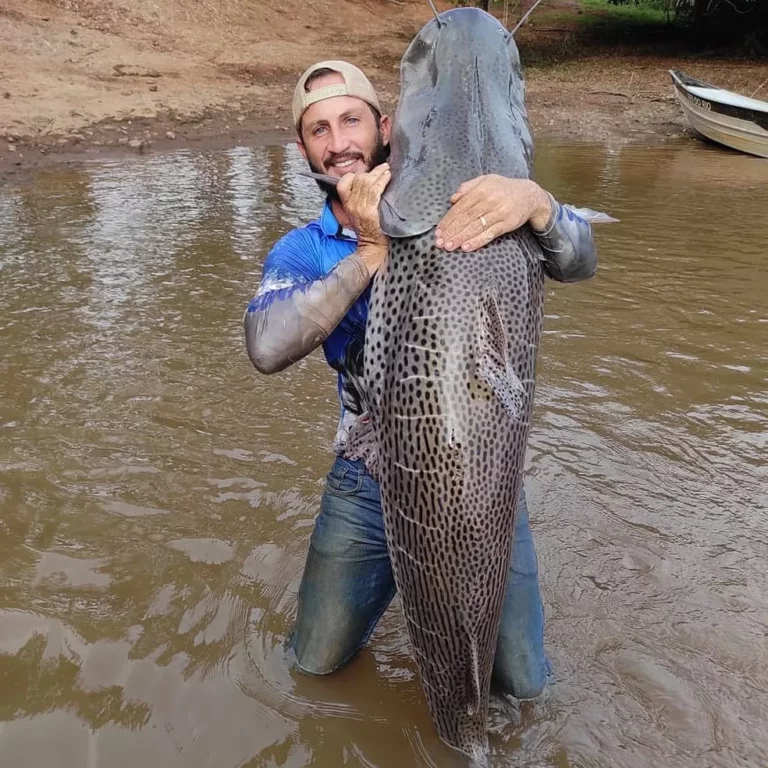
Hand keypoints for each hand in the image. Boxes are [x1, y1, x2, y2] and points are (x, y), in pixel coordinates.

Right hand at [337, 163, 390, 275]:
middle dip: (372, 172)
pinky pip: (375, 190)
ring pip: (366, 182)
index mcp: (347, 204)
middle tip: (382, 168)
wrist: (373, 245)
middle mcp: (351, 204)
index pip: (344, 183)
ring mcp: (360, 207)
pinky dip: (382, 181)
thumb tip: (367, 182)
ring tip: (386, 170)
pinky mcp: (369, 210)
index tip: (365, 174)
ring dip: (379, 173)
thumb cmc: (370, 229)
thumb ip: (358, 199)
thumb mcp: (357, 213)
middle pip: (358, 179)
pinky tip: (388, 177)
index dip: (354, 175)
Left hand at [434, 175, 552, 252]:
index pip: (460, 207)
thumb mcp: (486, 180)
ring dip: (461, 238)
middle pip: (466, 218)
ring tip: (449, 246)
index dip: (448, 220)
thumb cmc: (503, 188)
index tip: (438, 231)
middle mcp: (490, 201)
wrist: (529, 195)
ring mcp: (499, 213)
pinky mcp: (507, 224)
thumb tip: (452, 199)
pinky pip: (490, 234)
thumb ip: (468, 187)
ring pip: (476, 227)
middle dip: (451, 232)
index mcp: (481, 190)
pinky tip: (466, 247)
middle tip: (440, 242)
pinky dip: (477, 241)